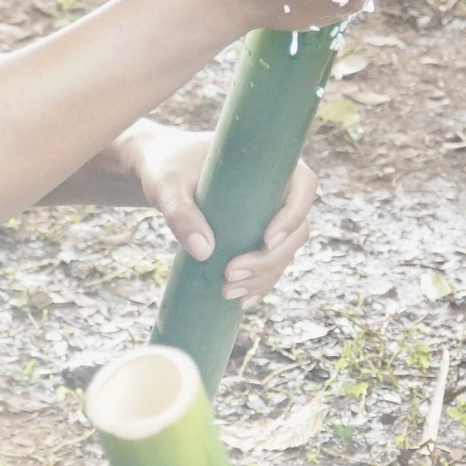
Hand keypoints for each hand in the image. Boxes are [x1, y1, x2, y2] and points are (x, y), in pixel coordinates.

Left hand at [120, 125, 316, 300]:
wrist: (160, 172)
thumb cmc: (166, 168)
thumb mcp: (168, 187)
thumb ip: (181, 213)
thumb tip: (205, 252)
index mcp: (270, 163)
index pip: (305, 185)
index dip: (294, 215)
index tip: (266, 239)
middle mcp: (278, 189)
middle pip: (298, 229)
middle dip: (270, 259)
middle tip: (231, 275)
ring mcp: (270, 215)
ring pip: (285, 252)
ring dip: (264, 277)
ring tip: (228, 293)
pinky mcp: (256, 235)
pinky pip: (270, 263)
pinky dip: (260, 284)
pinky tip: (241, 302)